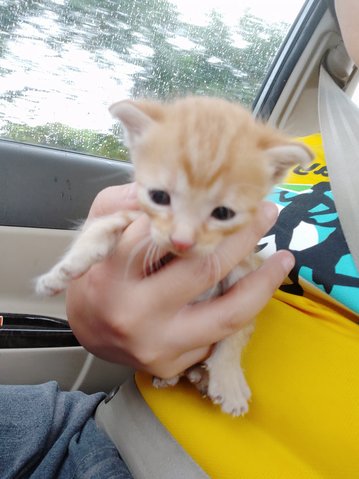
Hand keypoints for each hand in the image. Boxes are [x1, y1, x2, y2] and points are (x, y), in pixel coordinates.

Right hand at [66, 183, 293, 377]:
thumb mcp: (100, 228)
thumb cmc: (96, 275)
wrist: (88, 329)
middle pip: (205, 268)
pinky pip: (218, 336)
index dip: (196, 213)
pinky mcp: (173, 365)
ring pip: (228, 313)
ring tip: (284, 259)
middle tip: (267, 213)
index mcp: (113, 275)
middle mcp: (136, 315)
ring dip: (263, 282)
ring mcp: (158, 345)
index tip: (222, 198)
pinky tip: (251, 290)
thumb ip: (128, 203)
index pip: (163, 234)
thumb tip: (176, 192)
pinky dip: (237, 309)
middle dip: (243, 236)